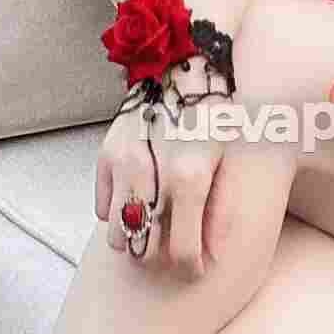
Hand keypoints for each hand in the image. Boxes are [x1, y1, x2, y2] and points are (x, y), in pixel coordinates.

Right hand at [93, 83, 232, 277]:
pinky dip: (117, 213)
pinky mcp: (106, 156)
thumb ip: (218, 205)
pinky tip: (137, 203)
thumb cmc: (217, 110)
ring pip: (117, 235)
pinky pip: (102, 207)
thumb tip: (213, 250)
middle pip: (144, 250)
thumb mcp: (231, 157)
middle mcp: (152, 175)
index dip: (192, 267)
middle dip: (159, 259)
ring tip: (151, 232)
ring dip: (134, 239)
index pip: (184, 250)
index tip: (196, 269)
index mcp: (191, 177)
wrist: (186, 63)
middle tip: (172, 253)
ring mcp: (123, 165)